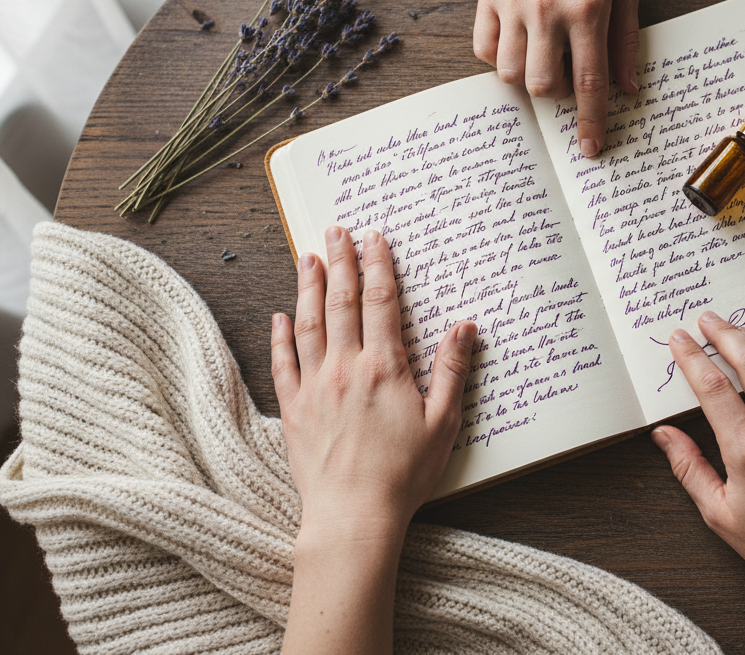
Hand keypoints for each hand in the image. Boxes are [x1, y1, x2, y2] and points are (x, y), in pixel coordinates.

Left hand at [271, 226, 474, 535]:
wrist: (353, 515)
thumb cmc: (403, 474)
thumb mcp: (443, 422)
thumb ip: (451, 370)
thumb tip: (464, 327)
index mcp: (384, 367)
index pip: (381, 302)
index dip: (378, 265)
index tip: (374, 237)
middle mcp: (345, 368)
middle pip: (341, 302)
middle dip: (339, 261)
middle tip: (335, 229)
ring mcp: (315, 387)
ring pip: (308, 324)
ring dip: (307, 287)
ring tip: (307, 257)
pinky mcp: (294, 410)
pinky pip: (283, 363)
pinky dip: (281, 336)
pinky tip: (280, 316)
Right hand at [474, 0, 639, 157]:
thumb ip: (626, 43)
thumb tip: (626, 91)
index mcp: (587, 11)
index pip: (590, 83)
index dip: (590, 123)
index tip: (589, 151)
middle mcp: (547, 11)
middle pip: (543, 85)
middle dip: (556, 96)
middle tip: (567, 75)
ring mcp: (513, 4)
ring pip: (509, 73)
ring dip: (527, 78)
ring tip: (542, 58)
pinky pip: (483, 49)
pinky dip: (498, 58)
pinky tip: (518, 43)